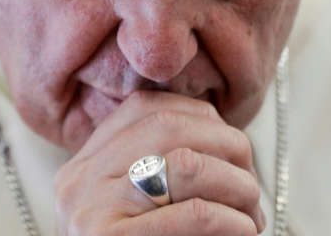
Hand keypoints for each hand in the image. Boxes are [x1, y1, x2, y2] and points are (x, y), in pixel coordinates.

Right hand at [54, 91, 265, 234]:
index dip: (202, 118)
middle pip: (170, 125)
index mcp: (84, 163)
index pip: (147, 107)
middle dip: (228, 145)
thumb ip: (157, 168)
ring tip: (252, 210)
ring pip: (187, 163)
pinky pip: (194, 214)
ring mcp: (89, 210)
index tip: (231, 147)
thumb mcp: (135, 207)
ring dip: (238, 184)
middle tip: (251, 180)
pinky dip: (233, 219)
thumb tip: (223, 131)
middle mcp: (78, 179)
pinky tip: (243, 231)